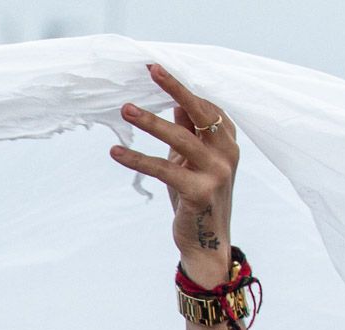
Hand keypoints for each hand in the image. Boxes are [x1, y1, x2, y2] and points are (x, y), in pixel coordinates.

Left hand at [109, 63, 237, 289]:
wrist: (207, 243)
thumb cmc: (196, 198)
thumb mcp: (190, 162)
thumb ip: (186, 134)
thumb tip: (176, 104)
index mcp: (228, 142)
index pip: (206, 106)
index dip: (183, 87)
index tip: (158, 71)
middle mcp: (228, 153)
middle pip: (200, 113)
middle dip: (174, 89)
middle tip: (151, 71)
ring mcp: (217, 172)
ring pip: (181, 138)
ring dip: (150, 122)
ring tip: (125, 109)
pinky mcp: (199, 191)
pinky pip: (164, 169)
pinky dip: (138, 159)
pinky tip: (116, 152)